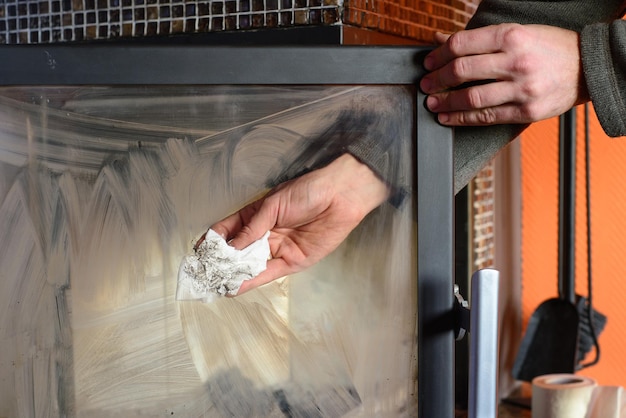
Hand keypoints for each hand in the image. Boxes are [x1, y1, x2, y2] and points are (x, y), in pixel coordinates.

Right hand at [209, 154, 390, 294]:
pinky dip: (252, 281)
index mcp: (255, 216)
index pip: (227, 231)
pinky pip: (268, 274)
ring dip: (233, 275)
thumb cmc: (307, 192)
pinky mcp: (292, 261)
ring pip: (250, 266)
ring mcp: (277, 249)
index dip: (211, 242)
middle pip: (236, 252)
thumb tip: (229, 249)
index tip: (198, 253)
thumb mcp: (273, 205)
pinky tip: (236, 286)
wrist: (340, 196)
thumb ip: (252, 229)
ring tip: (215, 284)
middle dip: (220, 263)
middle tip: (203, 275)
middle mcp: (263, 234)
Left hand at [420, 23, 588, 125]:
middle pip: (462, 71)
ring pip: (471, 98)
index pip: (462, 44)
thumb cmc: (550, 48)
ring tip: (433, 102)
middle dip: (437, 79)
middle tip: (426, 84)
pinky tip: (448, 117)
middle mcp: (516, 61)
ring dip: (445, 102)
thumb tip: (439, 39)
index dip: (438, 55)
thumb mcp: (517, 33)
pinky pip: (487, 117)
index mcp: (512, 36)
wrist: (589, 68)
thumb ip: (478, 39)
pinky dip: (462, 119)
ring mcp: (522, 89)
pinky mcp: (527, 112)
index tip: (428, 62)